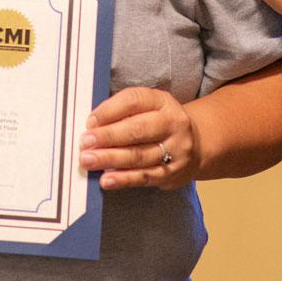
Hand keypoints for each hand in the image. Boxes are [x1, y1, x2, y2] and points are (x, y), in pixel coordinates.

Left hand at [80, 86, 200, 191]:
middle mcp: (173, 124)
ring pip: (139, 155)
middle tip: (85, 143)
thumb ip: (122, 112)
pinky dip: (123, 179)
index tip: (89, 121)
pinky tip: (106, 180)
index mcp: (162, 101)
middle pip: (138, 129)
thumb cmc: (159, 123)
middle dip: (108, 137)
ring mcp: (176, 150)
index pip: (134, 101)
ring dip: (111, 159)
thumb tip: (92, 125)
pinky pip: (145, 177)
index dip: (110, 110)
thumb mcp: (148, 107)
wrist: (196, 145)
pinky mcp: (173, 173)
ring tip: (89, 161)